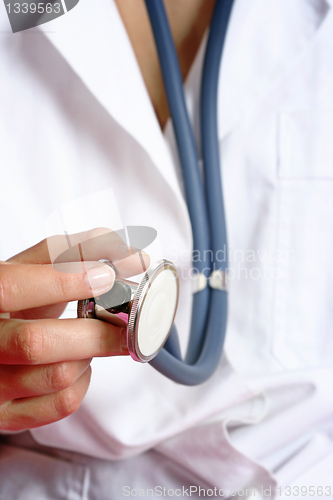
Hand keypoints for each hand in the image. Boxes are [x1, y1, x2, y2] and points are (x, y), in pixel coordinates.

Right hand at [0, 228, 148, 431]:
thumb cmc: (19, 299)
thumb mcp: (35, 269)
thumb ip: (78, 252)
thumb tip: (131, 254)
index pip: (11, 288)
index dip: (61, 281)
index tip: (106, 276)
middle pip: (36, 343)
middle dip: (95, 331)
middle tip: (129, 321)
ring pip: (57, 376)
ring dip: (89, 355)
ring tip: (93, 339)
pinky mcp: (8, 414)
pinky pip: (61, 404)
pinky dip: (84, 382)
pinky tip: (80, 364)